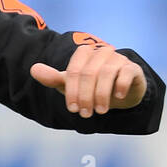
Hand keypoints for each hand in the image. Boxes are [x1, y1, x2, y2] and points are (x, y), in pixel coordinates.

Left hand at [30, 42, 145, 117]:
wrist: (119, 93)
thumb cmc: (91, 87)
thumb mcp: (70, 85)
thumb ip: (53, 78)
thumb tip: (33, 69)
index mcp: (84, 53)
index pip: (74, 71)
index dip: (72, 91)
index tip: (72, 109)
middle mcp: (101, 52)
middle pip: (89, 73)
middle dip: (85, 96)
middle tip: (85, 114)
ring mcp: (118, 59)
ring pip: (107, 73)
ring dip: (101, 95)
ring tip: (100, 111)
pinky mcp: (133, 68)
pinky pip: (126, 73)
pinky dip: (121, 86)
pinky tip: (118, 97)